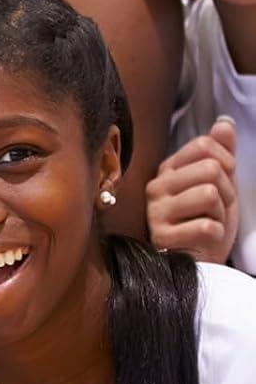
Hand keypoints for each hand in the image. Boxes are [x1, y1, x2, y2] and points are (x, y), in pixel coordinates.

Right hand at [147, 117, 237, 262]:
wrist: (201, 261)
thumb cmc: (206, 220)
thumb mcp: (220, 183)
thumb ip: (221, 152)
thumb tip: (224, 122)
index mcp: (168, 170)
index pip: (204, 145)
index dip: (227, 164)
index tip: (222, 184)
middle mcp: (156, 187)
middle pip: (211, 168)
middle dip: (227, 191)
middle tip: (216, 209)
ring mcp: (156, 212)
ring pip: (210, 194)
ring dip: (221, 213)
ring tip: (208, 222)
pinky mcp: (162, 237)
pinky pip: (206, 225)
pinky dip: (215, 235)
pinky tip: (203, 240)